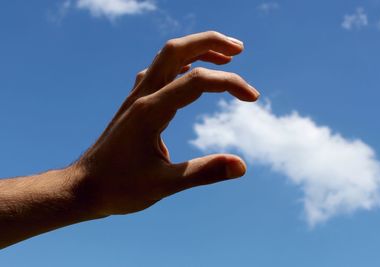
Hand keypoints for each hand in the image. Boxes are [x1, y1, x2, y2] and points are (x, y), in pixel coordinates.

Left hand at [74, 31, 259, 216]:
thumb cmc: (119, 188)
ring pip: (167, 57)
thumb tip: (242, 166)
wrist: (83, 188)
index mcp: (150, 112)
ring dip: (196, 49)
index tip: (253, 97)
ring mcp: (136, 97)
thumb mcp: (164, 185)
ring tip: (225, 56)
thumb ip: (204, 172)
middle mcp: (142, 96)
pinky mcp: (135, 104)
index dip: (229, 83)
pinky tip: (192, 73)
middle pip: (176, 49)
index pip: (196, 81)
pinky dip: (181, 64)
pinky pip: (159, 71)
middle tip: (239, 49)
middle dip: (210, 42)